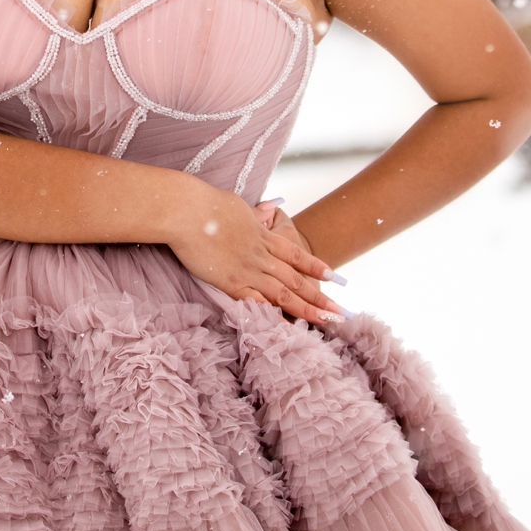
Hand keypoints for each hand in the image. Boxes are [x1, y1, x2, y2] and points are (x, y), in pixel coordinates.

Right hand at [167, 189, 345, 324]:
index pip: (297, 256)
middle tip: (342, 312)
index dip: (318, 268)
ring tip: (328, 321)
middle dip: (321, 297)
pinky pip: (257, 302)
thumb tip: (273, 205)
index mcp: (263, 236)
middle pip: (297, 279)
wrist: (188, 210)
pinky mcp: (230, 281)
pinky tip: (286, 325)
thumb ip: (257, 213)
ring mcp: (248, 269)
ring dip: (308, 309)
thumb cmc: (207, 204)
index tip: (337, 279)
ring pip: (285, 293)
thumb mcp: (240, 206)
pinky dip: (273, 314)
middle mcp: (261, 255)